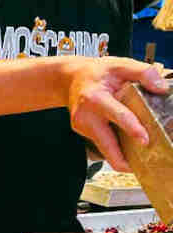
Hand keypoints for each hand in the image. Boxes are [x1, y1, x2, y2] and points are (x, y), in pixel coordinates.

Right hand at [65, 57, 168, 171]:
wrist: (69, 78)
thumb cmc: (96, 72)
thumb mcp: (120, 64)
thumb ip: (143, 72)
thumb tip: (162, 88)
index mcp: (95, 98)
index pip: (117, 115)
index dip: (131, 128)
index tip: (144, 140)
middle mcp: (85, 115)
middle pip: (105, 144)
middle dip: (120, 159)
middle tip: (136, 168)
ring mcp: (81, 126)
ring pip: (103, 147)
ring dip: (119, 154)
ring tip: (135, 160)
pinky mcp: (82, 131)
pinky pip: (100, 142)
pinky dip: (113, 146)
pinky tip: (124, 145)